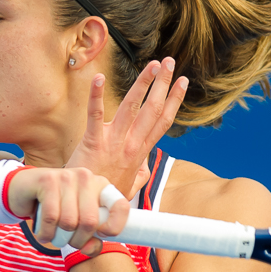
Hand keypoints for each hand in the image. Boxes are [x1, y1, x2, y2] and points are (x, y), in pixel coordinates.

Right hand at [4, 166, 127, 252]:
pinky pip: (51, 218)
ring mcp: (67, 176)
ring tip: (54, 236)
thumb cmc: (55, 208)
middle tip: (68, 242)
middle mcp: (87, 178)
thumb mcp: (76, 224)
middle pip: (90, 222)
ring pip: (69, 222)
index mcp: (100, 186)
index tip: (101, 235)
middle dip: (78, 241)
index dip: (114, 228)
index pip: (121, 206)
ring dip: (59, 238)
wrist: (23, 190)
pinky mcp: (47, 180)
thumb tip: (91, 249)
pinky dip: (46, 233)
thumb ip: (89, 238)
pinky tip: (43, 233)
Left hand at [66, 57, 188, 203]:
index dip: (174, 100)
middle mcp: (131, 145)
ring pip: (132, 107)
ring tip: (153, 64)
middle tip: (170, 62)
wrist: (88, 209)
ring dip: (143, 83)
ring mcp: (113, 143)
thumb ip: (141, 173)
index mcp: (141, 153)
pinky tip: (100, 77)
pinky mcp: (92, 142)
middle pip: (153, 110)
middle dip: (163, 84)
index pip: (162, 122)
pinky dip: (97, 96)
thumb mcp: (131, 187)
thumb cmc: (107, 195)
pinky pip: (95, 115)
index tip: (182, 82)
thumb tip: (147, 166)